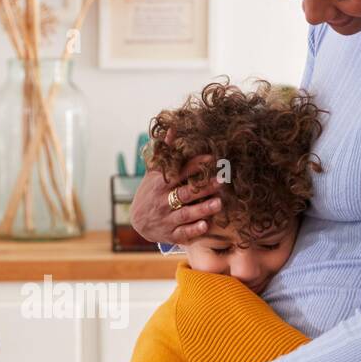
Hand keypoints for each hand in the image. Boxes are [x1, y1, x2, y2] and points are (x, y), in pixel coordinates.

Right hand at [130, 127, 224, 245]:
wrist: (138, 221)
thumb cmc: (151, 192)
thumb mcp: (154, 172)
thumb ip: (165, 152)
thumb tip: (173, 127)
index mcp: (160, 185)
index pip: (179, 173)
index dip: (195, 165)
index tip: (212, 158)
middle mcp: (162, 202)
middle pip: (185, 193)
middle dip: (203, 187)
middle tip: (222, 180)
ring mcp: (167, 219)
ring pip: (186, 214)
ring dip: (202, 209)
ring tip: (219, 203)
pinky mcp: (170, 234)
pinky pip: (183, 233)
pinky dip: (193, 230)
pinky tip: (205, 226)